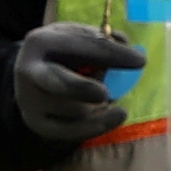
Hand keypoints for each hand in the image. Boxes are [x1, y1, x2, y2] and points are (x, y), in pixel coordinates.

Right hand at [9, 24, 141, 143]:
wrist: (32, 78)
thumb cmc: (64, 55)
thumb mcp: (78, 38)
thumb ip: (102, 40)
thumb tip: (124, 44)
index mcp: (40, 42)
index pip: (78, 46)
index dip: (111, 53)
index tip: (141, 60)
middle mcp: (29, 71)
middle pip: (57, 83)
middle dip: (81, 88)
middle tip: (104, 94)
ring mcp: (30, 100)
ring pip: (73, 110)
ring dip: (98, 106)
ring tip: (107, 98)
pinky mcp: (37, 123)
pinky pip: (70, 131)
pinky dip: (95, 126)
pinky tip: (113, 117)